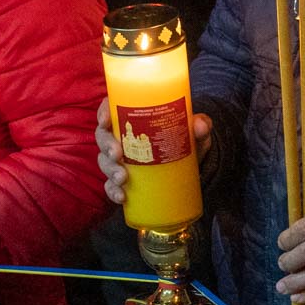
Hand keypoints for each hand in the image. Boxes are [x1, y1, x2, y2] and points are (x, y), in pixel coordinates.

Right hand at [95, 97, 210, 204]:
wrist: (191, 165)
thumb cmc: (185, 138)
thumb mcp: (193, 130)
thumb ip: (200, 125)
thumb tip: (201, 126)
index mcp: (132, 116)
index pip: (110, 108)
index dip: (103, 112)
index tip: (106, 120)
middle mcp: (121, 136)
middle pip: (103, 136)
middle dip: (107, 146)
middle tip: (117, 154)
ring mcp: (120, 159)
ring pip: (105, 161)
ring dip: (110, 170)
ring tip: (122, 178)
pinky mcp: (124, 179)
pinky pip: (111, 185)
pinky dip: (114, 191)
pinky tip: (122, 196)